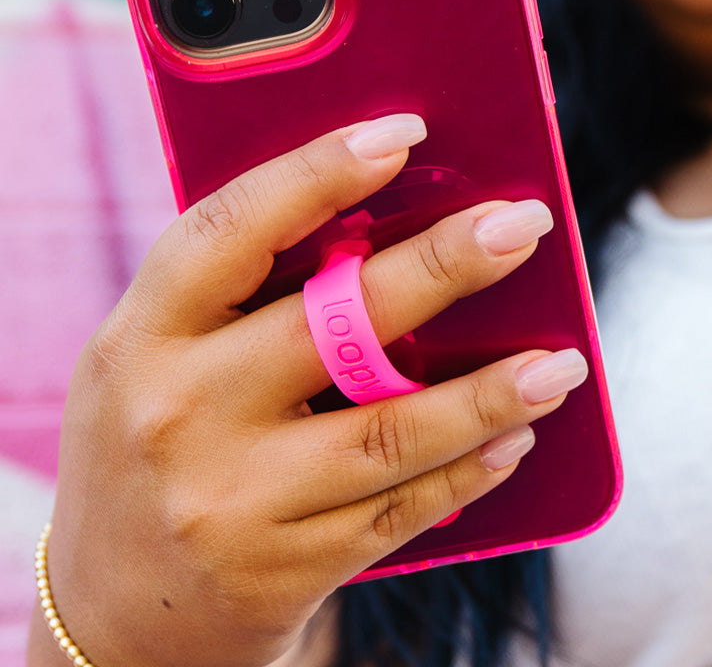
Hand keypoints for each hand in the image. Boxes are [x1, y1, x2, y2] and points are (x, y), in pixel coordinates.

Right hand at [30, 115, 585, 666]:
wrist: (113, 614)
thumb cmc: (143, 449)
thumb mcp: (152, 360)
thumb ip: (235, 300)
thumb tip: (370, 223)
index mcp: (142, 336)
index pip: (232, 230)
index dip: (317, 172)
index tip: (400, 133)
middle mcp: (180, 411)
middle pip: (332, 321)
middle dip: (441, 266)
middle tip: (519, 225)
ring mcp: (231, 499)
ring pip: (388, 430)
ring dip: (490, 393)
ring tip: (562, 362)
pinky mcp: (282, 569)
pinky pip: (396, 510)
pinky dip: (467, 469)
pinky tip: (514, 438)